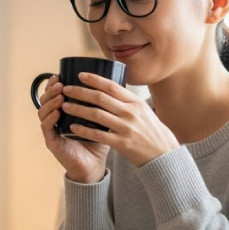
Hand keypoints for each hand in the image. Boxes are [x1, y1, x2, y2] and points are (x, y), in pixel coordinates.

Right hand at [37, 75, 109, 182]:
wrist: (95, 165)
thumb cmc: (98, 141)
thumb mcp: (100, 118)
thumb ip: (100, 104)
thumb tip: (112, 83)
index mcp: (63, 111)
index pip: (54, 93)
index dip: (53, 84)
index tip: (59, 74)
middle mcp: (54, 119)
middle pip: (45, 100)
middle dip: (50, 90)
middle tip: (59, 83)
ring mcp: (51, 130)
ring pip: (43, 112)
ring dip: (50, 102)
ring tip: (60, 96)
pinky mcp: (51, 142)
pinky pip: (46, 128)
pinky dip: (50, 118)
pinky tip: (57, 112)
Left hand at [60, 72, 179, 166]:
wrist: (164, 154)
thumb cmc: (151, 131)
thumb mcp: (143, 110)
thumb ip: (127, 101)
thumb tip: (108, 88)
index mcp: (135, 102)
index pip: (111, 86)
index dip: (94, 79)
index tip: (80, 75)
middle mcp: (130, 113)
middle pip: (100, 98)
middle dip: (80, 92)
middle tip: (65, 89)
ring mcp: (126, 128)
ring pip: (96, 115)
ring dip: (78, 109)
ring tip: (64, 106)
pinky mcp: (122, 143)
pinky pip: (98, 135)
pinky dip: (84, 130)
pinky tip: (72, 127)